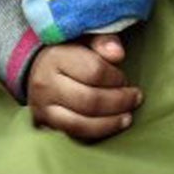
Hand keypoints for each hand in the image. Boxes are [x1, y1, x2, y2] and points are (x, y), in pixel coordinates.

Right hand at [25, 34, 140, 141]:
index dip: (116, 78)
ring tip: (128, 117)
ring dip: (109, 122)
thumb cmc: (69, 51)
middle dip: (118, 101)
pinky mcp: (45, 124)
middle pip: (89, 100)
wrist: (38, 68)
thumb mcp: (85, 38)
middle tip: (135, 98)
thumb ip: (103, 41)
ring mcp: (42, 108)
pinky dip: (96, 132)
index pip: (94, 71)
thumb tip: (118, 54)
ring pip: (80, 123)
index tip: (125, 79)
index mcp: (55, 57)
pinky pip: (74, 134)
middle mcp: (45, 84)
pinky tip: (112, 126)